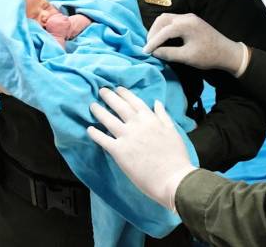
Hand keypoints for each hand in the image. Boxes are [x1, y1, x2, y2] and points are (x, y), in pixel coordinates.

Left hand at [87, 87, 195, 210]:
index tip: (118, 89)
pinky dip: (95, 134)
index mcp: (151, 118)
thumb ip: (163, 116)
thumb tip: (157, 102)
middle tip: (101, 91)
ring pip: (108, 120)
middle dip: (109, 97)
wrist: (172, 177)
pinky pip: (103, 140)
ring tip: (92, 106)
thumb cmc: (176, 156)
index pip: (135, 101)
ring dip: (99, 111)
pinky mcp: (119, 152)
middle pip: (119, 106)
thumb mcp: (172, 131)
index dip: (125, 94)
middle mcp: (137, 124)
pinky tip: (89, 129)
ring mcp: (126, 137)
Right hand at [143, 13, 249, 76]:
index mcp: (186, 24)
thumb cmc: (209, 56)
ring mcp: (189, 17)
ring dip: (158, 30)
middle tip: (148, 47)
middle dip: (153, 33)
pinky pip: (173, 21)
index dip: (152, 42)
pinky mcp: (191, 21)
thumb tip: (153, 52)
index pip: (163, 31)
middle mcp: (187, 17)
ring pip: (167, 19)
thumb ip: (168, 53)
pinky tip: (163, 39)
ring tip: (154, 43)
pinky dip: (165, 29)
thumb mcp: (187, 57)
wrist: (227, 52)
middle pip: (162, 20)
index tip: (144, 52)